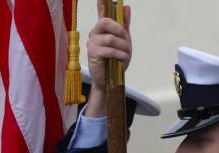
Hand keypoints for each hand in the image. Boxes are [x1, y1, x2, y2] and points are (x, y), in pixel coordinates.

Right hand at [83, 0, 131, 117]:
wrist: (109, 80)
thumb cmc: (115, 60)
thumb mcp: (123, 41)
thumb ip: (124, 25)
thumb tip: (126, 7)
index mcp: (101, 28)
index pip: (101, 12)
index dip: (102, 3)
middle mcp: (94, 33)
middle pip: (106, 22)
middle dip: (120, 30)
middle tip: (126, 40)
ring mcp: (92, 43)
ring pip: (111, 39)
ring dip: (123, 47)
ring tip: (126, 55)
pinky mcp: (93, 54)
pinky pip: (109, 50)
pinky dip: (120, 55)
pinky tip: (122, 60)